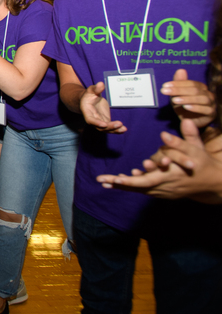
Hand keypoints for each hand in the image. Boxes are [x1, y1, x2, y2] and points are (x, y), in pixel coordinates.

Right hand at [80, 82, 126, 132]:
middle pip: (100, 127)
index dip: (96, 123)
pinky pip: (111, 127)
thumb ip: (96, 88)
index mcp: (87, 112)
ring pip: (106, 129)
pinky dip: (117, 129)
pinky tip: (124, 129)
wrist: (90, 100)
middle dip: (109, 127)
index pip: (90, 120)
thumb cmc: (89, 95)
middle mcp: (93, 119)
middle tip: (119, 124)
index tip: (104, 124)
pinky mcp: (106, 121)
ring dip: (115, 130)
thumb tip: (101, 84)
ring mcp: (100, 121)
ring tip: (124, 129)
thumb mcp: (91, 90)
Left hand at [96, 119, 221, 202]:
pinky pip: (143, 190)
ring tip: (103, 181)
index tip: (118, 177)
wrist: (211, 183)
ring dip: (121, 185)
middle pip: (138, 186)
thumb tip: (183, 121)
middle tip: (102, 180)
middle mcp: (164, 185)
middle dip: (119, 183)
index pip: (149, 179)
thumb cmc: (202, 163)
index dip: (132, 180)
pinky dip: (130, 186)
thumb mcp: (197, 148)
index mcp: (171, 175)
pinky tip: (116, 182)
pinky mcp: (162, 192)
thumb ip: (188, 136)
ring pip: (139, 189)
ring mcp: (163, 191)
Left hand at [161, 69, 215, 127]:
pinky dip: (196, 108)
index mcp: (200, 87)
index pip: (190, 83)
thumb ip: (179, 83)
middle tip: (165, 91)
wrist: (189, 122)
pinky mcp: (211, 113)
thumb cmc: (184, 107)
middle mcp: (207, 94)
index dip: (177, 83)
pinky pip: (206, 110)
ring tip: (174, 100)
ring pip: (202, 99)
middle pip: (195, 90)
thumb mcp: (178, 95)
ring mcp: (211, 104)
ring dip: (187, 98)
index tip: (164, 86)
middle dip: (179, 90)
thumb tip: (180, 70)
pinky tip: (186, 107)